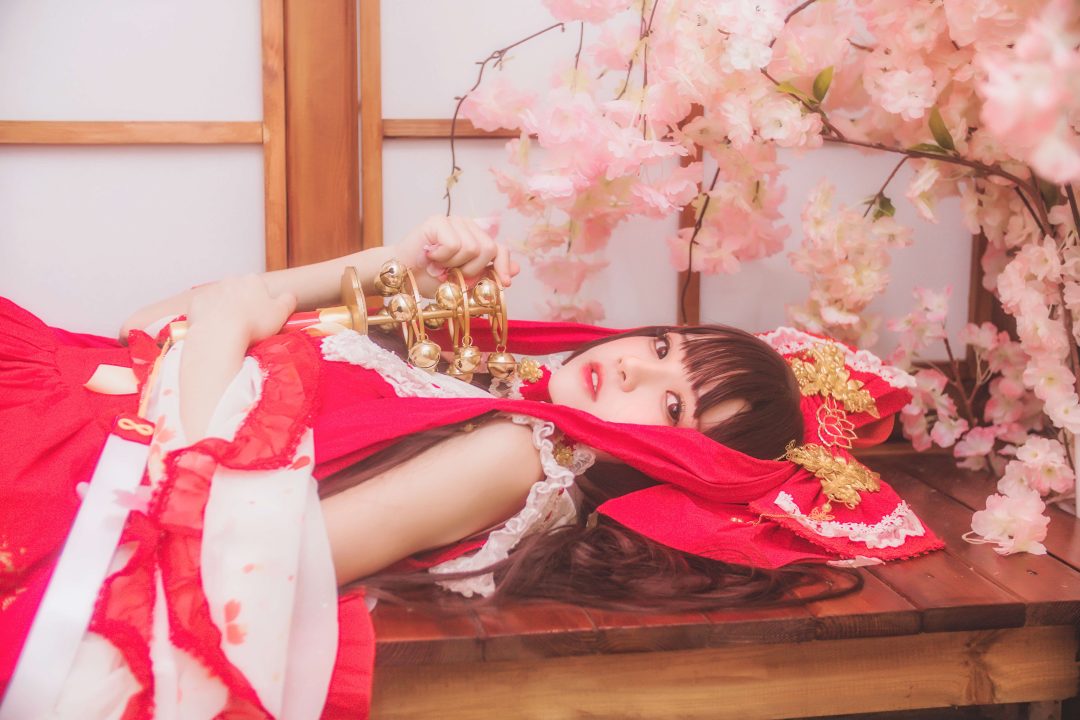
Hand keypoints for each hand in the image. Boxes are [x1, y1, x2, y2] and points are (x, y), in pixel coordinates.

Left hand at [187, 275, 296, 345]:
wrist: (221, 334)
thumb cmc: (252, 324)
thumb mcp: (281, 312)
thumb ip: (289, 300)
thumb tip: (290, 296)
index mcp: (253, 280)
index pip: (260, 288)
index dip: (263, 304)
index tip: (263, 318)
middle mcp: (231, 281)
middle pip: (240, 292)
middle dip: (243, 306)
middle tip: (248, 325)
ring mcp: (212, 290)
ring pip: (222, 301)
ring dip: (226, 311)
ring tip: (231, 330)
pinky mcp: (197, 303)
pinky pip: (205, 309)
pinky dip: (209, 318)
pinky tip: (216, 330)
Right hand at [397, 216, 518, 296]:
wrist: (400, 278)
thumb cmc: (429, 279)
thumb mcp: (462, 284)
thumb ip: (486, 276)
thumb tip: (516, 270)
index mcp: (476, 240)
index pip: (500, 249)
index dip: (503, 266)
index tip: (504, 283)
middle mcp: (467, 227)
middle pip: (488, 249)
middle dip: (472, 270)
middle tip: (452, 276)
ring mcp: (453, 221)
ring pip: (471, 248)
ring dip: (453, 265)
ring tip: (438, 267)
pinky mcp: (438, 221)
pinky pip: (454, 244)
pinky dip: (442, 258)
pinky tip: (430, 257)